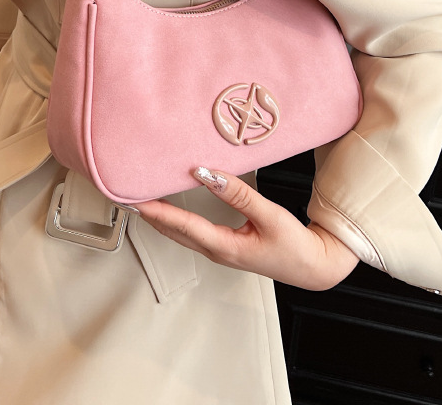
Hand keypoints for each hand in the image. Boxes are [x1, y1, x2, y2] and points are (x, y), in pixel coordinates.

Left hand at [135, 167, 358, 289]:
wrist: (313, 266)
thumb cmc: (294, 245)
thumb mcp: (269, 216)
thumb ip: (239, 194)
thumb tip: (207, 174)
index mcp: (224, 247)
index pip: (183, 225)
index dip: (158, 210)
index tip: (137, 199)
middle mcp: (216, 251)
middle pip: (174, 231)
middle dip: (150, 214)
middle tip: (128, 195)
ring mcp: (219, 251)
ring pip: (180, 233)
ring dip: (160, 217)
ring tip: (143, 199)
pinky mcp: (225, 247)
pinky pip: (192, 232)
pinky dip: (176, 219)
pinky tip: (172, 208)